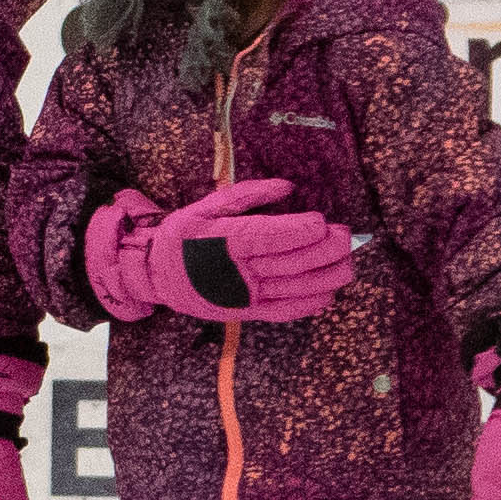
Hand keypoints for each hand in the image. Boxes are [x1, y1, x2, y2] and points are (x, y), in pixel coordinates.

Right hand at [86, 176, 355, 322]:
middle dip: (327, 249)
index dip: (303, 230)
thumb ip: (247, 195)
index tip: (322, 221)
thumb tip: (288, 187)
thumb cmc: (181, 236)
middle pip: (292, 261)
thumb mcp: (205, 206)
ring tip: (347, 262)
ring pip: (296, 288)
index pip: (271, 236)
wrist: (153, 275)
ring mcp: (242, 295)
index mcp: (223, 240)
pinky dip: (311, 303)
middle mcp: (235, 270)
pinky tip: (329, 292)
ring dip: (329, 276)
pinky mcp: (246, 312)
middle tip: (345, 236)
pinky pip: (285, 311)